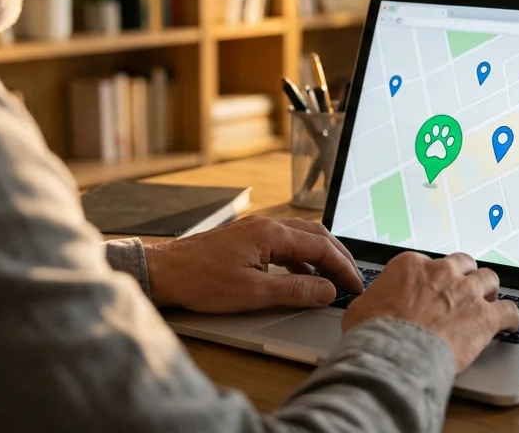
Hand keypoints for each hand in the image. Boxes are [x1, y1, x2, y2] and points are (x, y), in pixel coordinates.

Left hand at [144, 216, 364, 312]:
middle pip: (316, 236)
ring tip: (332, 279)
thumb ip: (295, 291)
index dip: (342, 267)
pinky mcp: (246, 240)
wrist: (164, 272)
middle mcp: (266, 225)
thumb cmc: (200, 280)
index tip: (355, 286)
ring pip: (300, 238)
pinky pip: (284, 245)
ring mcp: (256, 230)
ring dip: (320, 258)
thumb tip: (326, 291)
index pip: (321, 246)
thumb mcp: (253, 293)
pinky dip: (300, 260)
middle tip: (352, 280)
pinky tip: (302, 277)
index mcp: (271, 233)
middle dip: (338, 257)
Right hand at [341, 252, 518, 371]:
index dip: (433, 279)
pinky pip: (509, 311)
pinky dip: (511, 317)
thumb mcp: (361, 308)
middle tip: (464, 290)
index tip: (433, 289)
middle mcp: (442, 272)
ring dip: (489, 291)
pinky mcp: (485, 317)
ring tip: (489, 302)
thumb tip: (370, 306)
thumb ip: (374, 300)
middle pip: (464, 264)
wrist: (394, 354)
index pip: (429, 264)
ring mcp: (466, 292)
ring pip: (489, 279)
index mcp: (411, 266)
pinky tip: (510, 324)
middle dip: (465, 276)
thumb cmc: (373, 333)